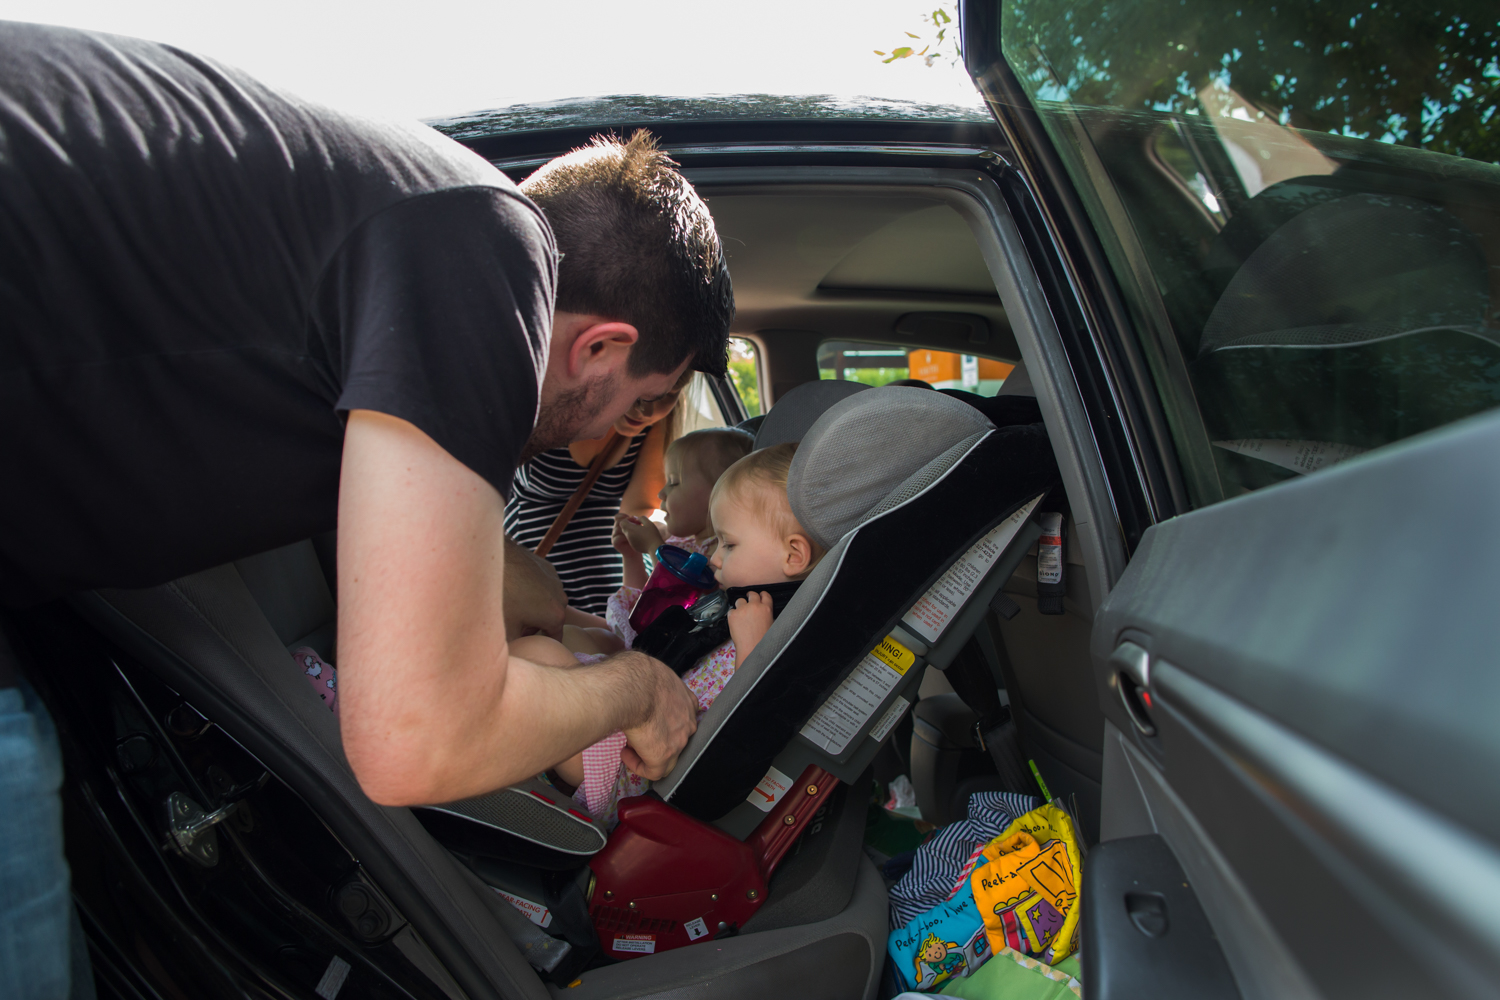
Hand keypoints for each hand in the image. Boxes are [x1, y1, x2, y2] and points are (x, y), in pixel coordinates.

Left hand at [502, 538, 566, 640]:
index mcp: (555, 616)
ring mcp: (554, 580)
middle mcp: (561, 597)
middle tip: (513, 625)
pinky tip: (513, 589)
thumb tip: (514, 658)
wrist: (492, 560)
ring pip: (546, 601)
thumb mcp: (505, 632)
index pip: (555, 639)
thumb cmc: (501, 597)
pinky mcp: (545, 566)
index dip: (539, 644)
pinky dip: (531, 589)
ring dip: (534, 606)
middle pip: (550, 620)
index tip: (525, 645)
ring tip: (512, 605)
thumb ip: (517, 648)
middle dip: (535, 625)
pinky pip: (542, 585)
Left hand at [614, 512, 664, 556]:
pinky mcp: (634, 547)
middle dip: (630, 525)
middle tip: (639, 525)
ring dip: (632, 531)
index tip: (636, 520)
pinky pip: (631, 540)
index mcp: (630, 529)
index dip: (628, 520)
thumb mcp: (648, 523)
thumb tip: (637, 519)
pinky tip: (643, 537)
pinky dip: (635, 537)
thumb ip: (641, 518)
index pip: (622, 522)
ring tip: (641, 531)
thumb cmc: (652, 534)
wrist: (655, 548)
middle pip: (624, 528)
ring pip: (628, 534)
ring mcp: (631, 542)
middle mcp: (628, 536)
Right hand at [619, 654, 698, 779]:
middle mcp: (688, 721)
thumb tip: (632, 676)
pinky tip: (625, 755)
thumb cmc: (635, 673)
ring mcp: (679, 740)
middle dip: (656, 738)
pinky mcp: (663, 755)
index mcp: (687, 700)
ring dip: (647, 753)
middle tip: (637, 733)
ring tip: (628, 746)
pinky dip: (638, 765)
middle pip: (675, 737)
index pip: (682, 716)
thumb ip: (648, 680)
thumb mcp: (648, 670)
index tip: (647, 719)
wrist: (633, 687)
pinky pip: (653, 771)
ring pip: (667, 757)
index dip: (664, 721)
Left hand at [727, 591, 774, 667]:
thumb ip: (766, 614)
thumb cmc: (764, 640)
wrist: (752, 649)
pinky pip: (731, 610)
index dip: (762, 595)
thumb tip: (762, 612)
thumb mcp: (771, 624)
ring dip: (740, 605)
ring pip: (739, 600)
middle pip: (752, 594)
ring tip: (741, 615)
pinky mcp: (732, 615)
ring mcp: (742, 609)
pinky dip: (733, 615)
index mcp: (766, 608)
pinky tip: (735, 622)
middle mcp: (754, 605)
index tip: (759, 596)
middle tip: (748, 602)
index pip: (765, 595)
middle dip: (750, 596)